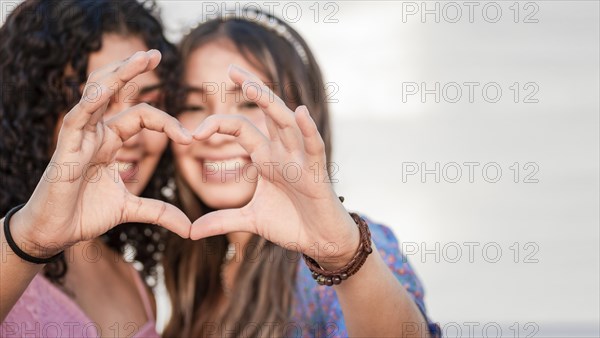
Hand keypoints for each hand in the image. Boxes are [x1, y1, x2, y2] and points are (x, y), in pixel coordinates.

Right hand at [10, 50, 192, 257]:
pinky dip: (90, 103)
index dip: (168, 122)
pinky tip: (104, 91)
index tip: (190, 138)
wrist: (55, 234)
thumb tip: (190, 229)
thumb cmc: (85, 214)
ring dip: (119, 74)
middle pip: (115, 91)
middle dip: (133, 70)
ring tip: (141, 58)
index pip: (142, 116)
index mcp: (111, 141)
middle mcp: (96, 132)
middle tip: (157, 53)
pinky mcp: (66, 148)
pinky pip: (77, 118)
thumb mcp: (131, 209)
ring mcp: (80, 137)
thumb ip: (160, 212)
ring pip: (97, 94)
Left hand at [190, 65, 359, 268]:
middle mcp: (282, 152)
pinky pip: (314, 147)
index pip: (241, 129)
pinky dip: (308, 130)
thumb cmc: (291, 224)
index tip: (193, 133)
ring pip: (286, 124)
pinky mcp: (316, 173)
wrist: (319, 241)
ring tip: (253, 86)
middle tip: (231, 69)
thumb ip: (222, 220)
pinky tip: (301, 112)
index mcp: (265, 158)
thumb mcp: (250, 221)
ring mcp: (300, 160)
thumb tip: (190, 232)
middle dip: (252, 90)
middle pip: (267, 113)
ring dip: (271, 104)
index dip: (218, 124)